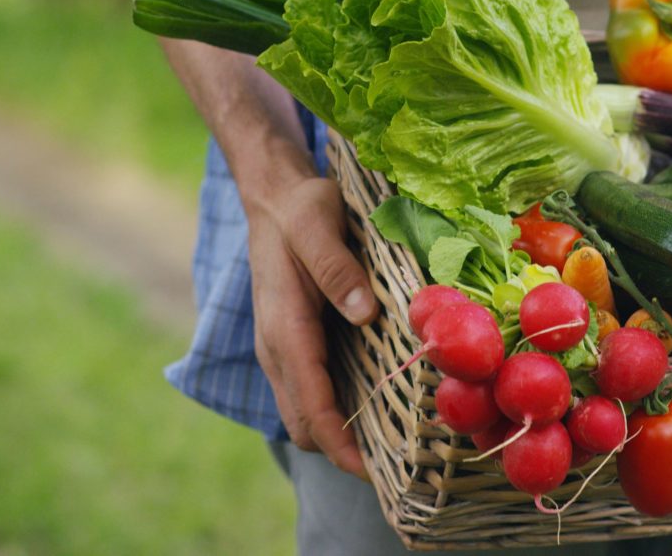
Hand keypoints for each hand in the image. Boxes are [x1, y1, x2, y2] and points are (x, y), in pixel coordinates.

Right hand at [248, 177, 377, 478]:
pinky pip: (309, 393)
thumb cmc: (300, 209)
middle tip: (398, 467)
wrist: (273, 197)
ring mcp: (280, 349)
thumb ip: (336, 267)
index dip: (340, 445)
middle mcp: (276, 348)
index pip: (310, 405)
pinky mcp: (291, 344)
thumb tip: (363, 313)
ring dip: (338, 436)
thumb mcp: (318, 224)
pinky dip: (334, 412)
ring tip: (391, 448)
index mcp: (284, 327)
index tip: (374, 473)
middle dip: (342, 453)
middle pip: (304, 424)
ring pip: (304, 413)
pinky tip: (374, 408)